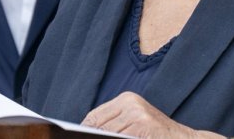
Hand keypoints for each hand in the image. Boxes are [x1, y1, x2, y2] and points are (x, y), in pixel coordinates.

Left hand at [82, 92, 222, 137]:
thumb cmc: (157, 135)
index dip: (84, 130)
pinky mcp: (143, 125)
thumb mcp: (136, 123)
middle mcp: (131, 103)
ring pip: (107, 134)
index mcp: (127, 99)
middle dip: (93, 137)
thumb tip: (87, 132)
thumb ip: (115, 125)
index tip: (76, 136)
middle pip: (98, 126)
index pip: (95, 116)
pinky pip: (119, 138)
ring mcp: (138, 114)